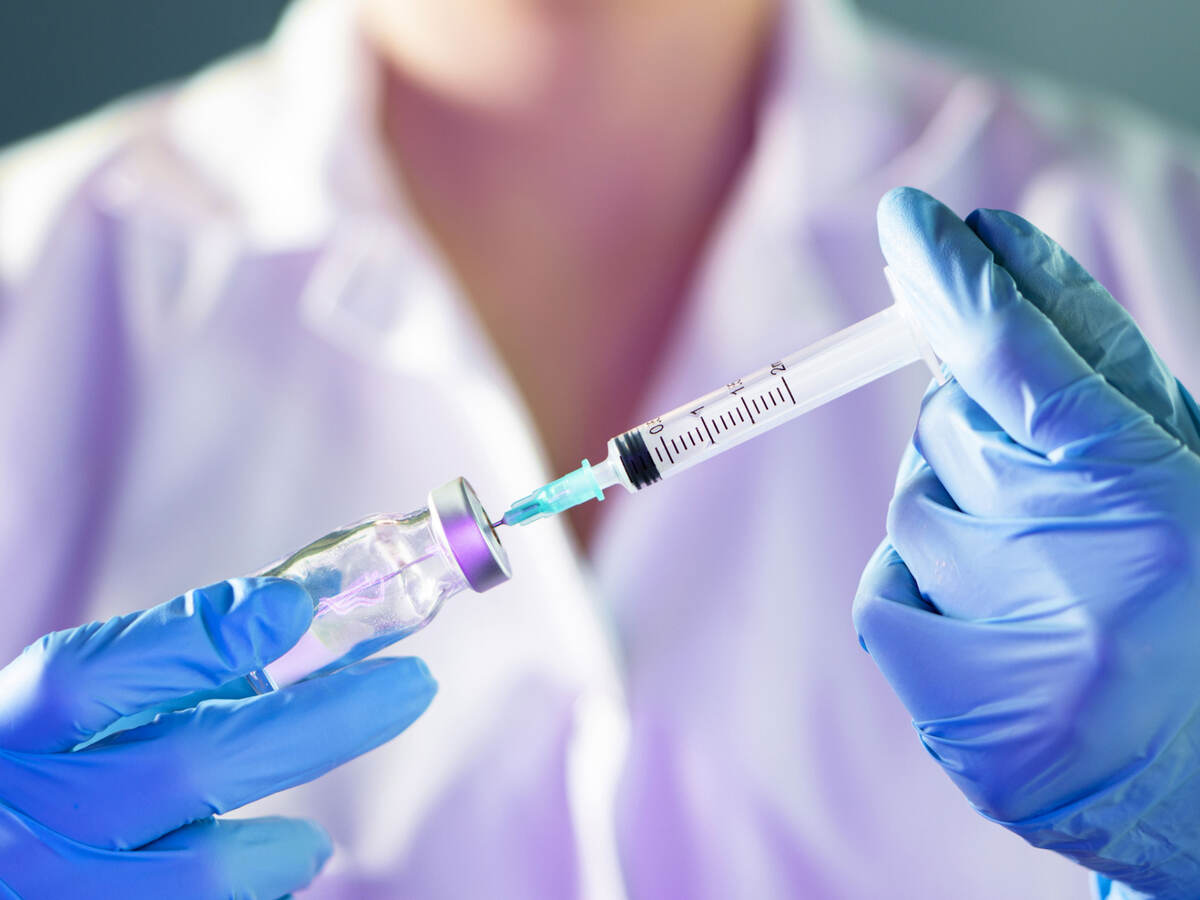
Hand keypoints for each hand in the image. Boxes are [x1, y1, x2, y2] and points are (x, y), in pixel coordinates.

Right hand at [0, 577, 436, 898]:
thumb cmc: (18, 795)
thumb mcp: (47, 727)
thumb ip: (145, 681)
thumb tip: (282, 625)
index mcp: (6, 740)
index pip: (93, 675)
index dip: (198, 636)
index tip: (293, 605)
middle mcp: (19, 823)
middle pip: (191, 762)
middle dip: (320, 719)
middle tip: (408, 685)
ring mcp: (52, 893)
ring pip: (203, 869)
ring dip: (284, 844)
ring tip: (314, 840)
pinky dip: (252, 889)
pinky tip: (271, 877)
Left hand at [854, 188, 1199, 897]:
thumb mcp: (1179, 468)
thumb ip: (1094, 376)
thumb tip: (992, 269)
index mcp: (1159, 499)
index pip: (1026, 362)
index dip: (961, 286)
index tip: (912, 224)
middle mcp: (1087, 575)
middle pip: (949, 430)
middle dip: (980, 439)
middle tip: (1046, 499)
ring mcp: (1019, 657)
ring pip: (913, 507)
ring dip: (958, 520)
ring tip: (1041, 583)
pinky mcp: (964, 720)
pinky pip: (883, 592)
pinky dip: (919, 591)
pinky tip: (993, 629)